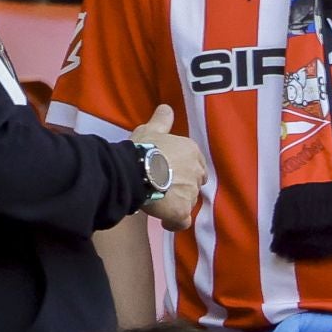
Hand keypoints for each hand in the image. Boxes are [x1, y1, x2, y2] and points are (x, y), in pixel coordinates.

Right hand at [129, 104, 205, 228]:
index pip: (196, 165)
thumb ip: (161, 122)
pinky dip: (175, 222)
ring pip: (188, 203)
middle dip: (182, 188)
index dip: (183, 171)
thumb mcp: (150, 130)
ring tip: (159, 202)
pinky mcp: (182, 211)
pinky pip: (182, 221)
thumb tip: (167, 108)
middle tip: (163, 188)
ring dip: (176, 204)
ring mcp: (191, 193)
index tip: (169, 173)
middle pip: (194, 185)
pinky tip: (165, 222)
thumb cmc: (142, 148)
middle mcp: (196, 172)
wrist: (134, 171)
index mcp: (192, 151)